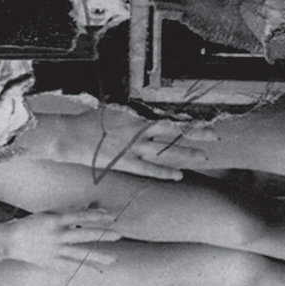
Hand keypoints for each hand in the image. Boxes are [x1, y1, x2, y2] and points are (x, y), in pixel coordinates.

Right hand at [0, 210, 118, 269]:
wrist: (9, 241)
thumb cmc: (32, 225)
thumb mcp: (50, 214)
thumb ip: (70, 211)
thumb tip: (90, 205)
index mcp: (54, 220)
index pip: (80, 217)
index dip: (97, 216)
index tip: (112, 216)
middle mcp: (56, 235)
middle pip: (83, 235)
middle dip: (102, 235)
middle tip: (119, 235)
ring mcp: (54, 251)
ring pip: (80, 254)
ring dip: (98, 256)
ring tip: (114, 259)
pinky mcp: (52, 263)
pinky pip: (72, 266)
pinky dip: (85, 268)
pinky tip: (98, 271)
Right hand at [70, 107, 217, 181]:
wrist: (71, 136)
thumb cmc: (90, 121)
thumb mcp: (114, 110)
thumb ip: (133, 112)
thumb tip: (147, 110)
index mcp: (136, 116)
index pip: (168, 117)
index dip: (187, 120)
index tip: (204, 120)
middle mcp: (138, 132)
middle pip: (172, 132)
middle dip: (194, 134)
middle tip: (213, 136)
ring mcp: (133, 149)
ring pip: (164, 151)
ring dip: (184, 154)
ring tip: (203, 157)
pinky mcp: (126, 163)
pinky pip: (149, 169)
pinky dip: (164, 172)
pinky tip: (179, 175)